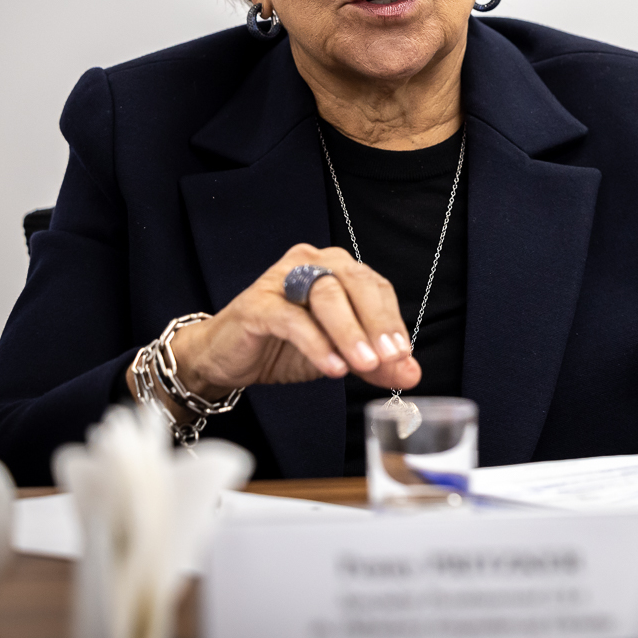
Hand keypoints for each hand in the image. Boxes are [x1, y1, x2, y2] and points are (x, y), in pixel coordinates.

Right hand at [132, 244, 422, 403]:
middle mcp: (312, 263)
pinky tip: (333, 368)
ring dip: (350, 333)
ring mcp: (281, 279)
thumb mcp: (339, 356)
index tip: (404, 355)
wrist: (226, 358)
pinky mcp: (257, 304)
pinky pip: (293, 320)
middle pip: (356, 284)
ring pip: (326, 297)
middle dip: (377, 323)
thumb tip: (411, 374)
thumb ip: (375, 363)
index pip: (376, 288)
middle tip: (391, 357)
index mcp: (337, 269)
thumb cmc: (284, 347)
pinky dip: (316, 344)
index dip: (393, 321)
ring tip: (364, 365)